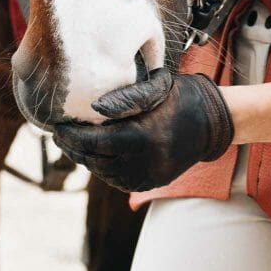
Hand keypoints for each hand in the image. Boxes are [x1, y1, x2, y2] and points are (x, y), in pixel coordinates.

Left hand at [52, 69, 233, 192]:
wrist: (213, 122)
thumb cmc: (182, 97)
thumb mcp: (157, 87)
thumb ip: (126, 97)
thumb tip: (93, 108)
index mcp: (145, 137)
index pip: (95, 142)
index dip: (71, 136)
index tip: (57, 127)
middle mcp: (145, 162)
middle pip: (94, 160)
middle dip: (73, 148)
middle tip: (60, 135)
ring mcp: (148, 177)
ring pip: (102, 172)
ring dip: (87, 158)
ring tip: (76, 142)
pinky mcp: (151, 183)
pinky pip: (116, 179)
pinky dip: (103, 167)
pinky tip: (98, 153)